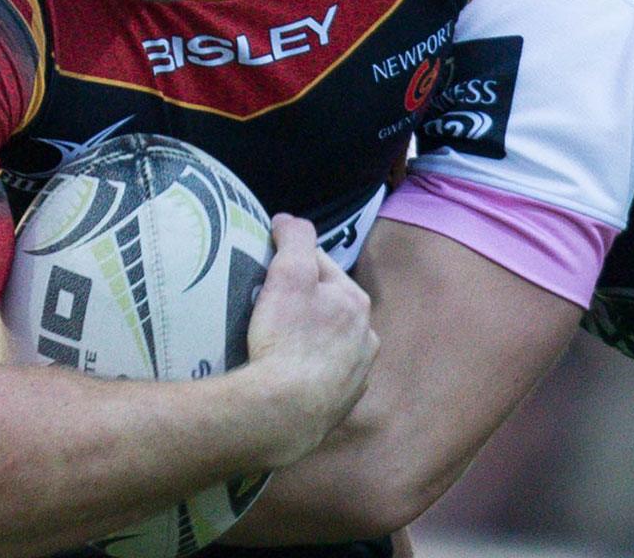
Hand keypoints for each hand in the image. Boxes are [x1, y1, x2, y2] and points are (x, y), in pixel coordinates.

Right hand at [243, 214, 379, 464]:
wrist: (284, 413)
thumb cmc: (287, 339)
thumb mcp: (288, 274)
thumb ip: (294, 238)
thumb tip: (287, 220)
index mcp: (357, 303)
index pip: (321, 267)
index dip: (292, 264)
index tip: (268, 272)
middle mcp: (365, 339)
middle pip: (328, 309)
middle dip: (304, 305)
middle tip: (268, 310)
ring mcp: (355, 377)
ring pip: (329, 347)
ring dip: (309, 342)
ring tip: (276, 347)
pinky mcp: (339, 408)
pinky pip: (321, 381)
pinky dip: (307, 376)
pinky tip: (285, 378)